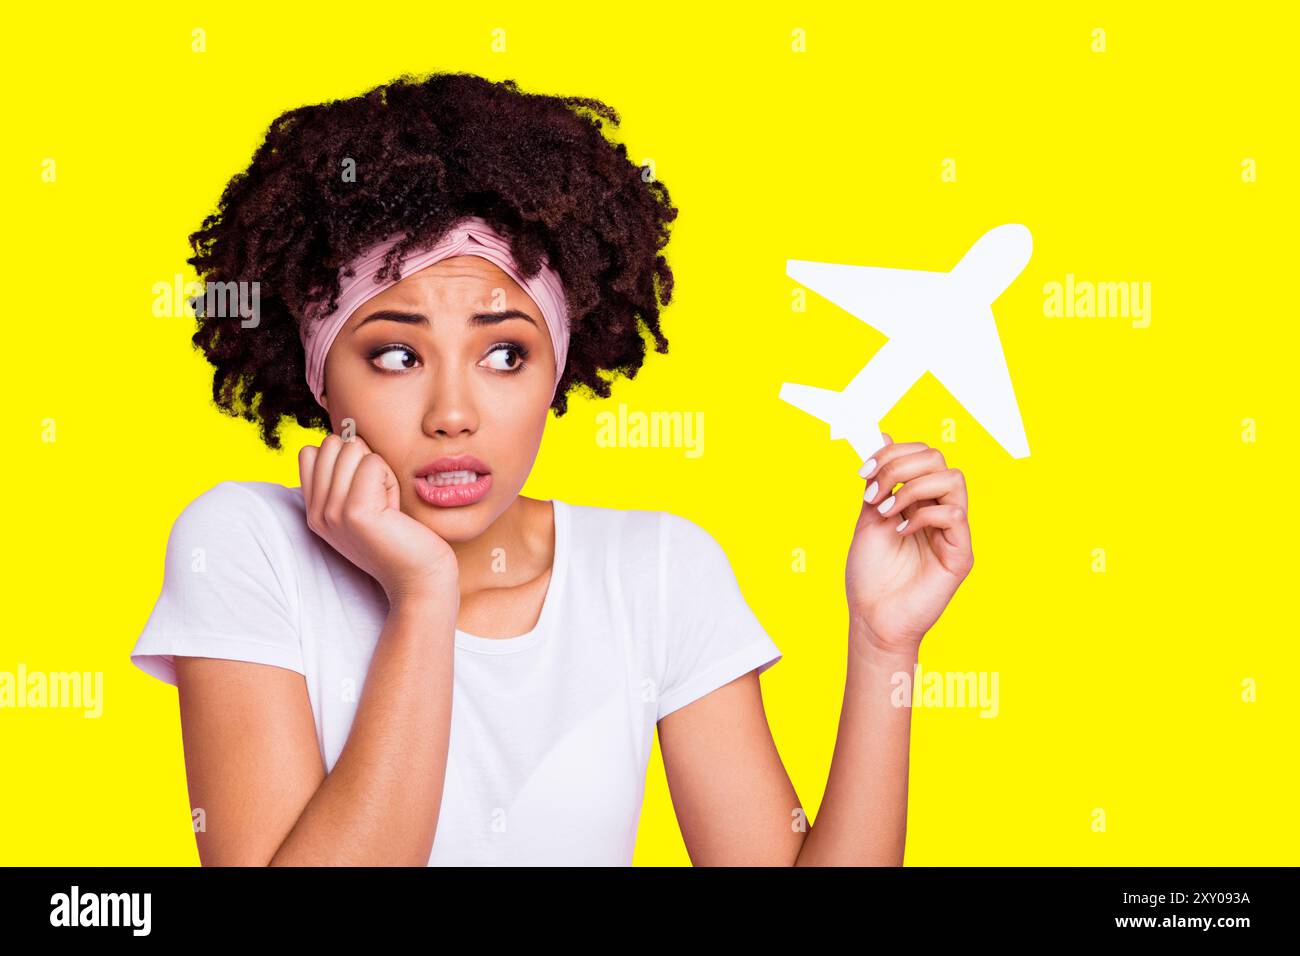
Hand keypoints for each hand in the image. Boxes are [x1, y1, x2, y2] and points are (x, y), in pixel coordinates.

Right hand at [298, 433, 458, 605]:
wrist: (419, 578)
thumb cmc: (400, 536)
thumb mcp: (361, 505)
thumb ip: (344, 476)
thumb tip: (347, 436)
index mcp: (314, 510)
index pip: (312, 451)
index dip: (346, 459)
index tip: (366, 492)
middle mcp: (316, 512)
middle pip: (333, 444)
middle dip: (364, 461)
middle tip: (379, 498)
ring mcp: (332, 512)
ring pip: (354, 449)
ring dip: (381, 471)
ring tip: (387, 505)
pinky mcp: (355, 512)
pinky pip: (374, 463)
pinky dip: (391, 479)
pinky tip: (394, 510)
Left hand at [846, 434, 973, 654]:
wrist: (872, 619)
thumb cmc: (870, 575)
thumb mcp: (868, 517)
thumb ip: (878, 480)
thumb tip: (881, 435)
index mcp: (919, 500)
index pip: (922, 455)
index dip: (893, 454)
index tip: (863, 471)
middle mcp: (939, 511)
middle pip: (937, 459)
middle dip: (899, 466)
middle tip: (874, 492)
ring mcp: (953, 532)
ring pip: (953, 479)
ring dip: (913, 488)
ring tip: (887, 511)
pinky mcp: (961, 554)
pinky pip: (954, 514)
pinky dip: (922, 515)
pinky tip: (900, 532)